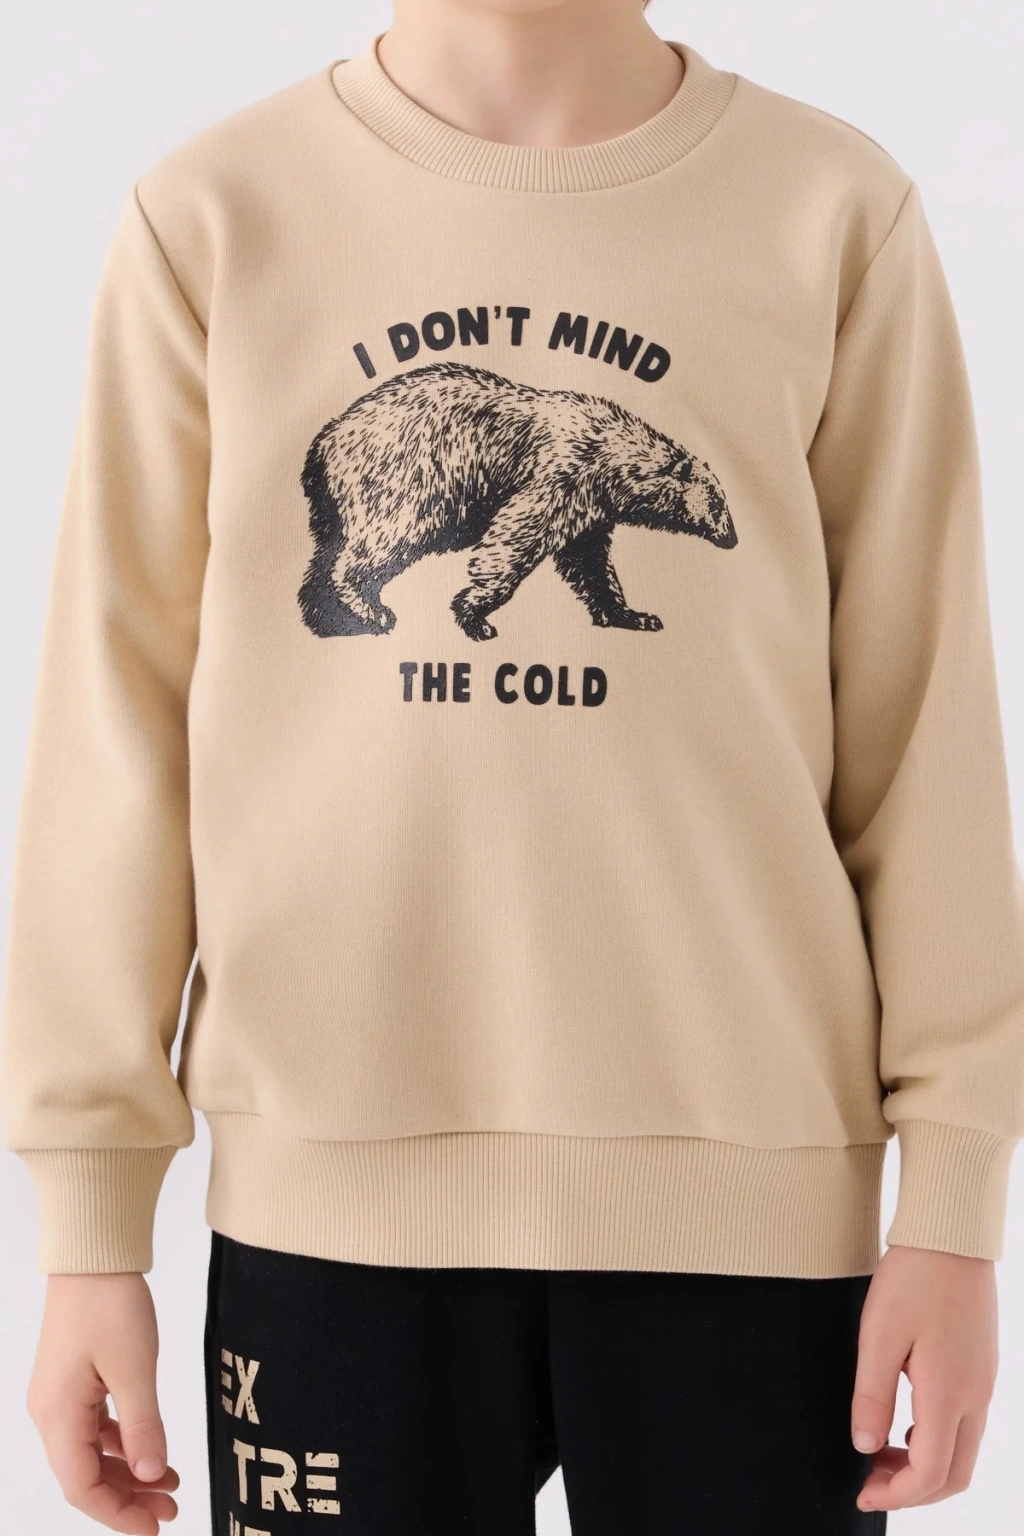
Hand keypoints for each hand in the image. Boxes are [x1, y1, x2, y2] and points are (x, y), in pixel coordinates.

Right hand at [27, 1272, 178, 1533]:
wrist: (93, 1254)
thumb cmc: (109, 1304)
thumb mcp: (135, 1368)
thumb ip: (144, 1426)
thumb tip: (153, 1475)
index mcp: (57, 1415)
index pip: (81, 1487)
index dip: (117, 1514)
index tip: (154, 1527)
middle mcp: (49, 1412)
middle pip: (84, 1475)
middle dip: (128, 1498)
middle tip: (172, 1508)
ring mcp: (59, 1397)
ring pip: (90, 1453)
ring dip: (128, 1471)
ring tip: (170, 1482)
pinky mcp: (72, 1381)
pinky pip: (93, 1428)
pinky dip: (122, 1443)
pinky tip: (150, 1449)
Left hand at [852, 1244, 997, 1511]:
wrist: (950, 1235)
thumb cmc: (912, 1279)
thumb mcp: (877, 1336)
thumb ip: (871, 1397)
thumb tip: (864, 1447)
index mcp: (948, 1393)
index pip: (930, 1473)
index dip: (897, 1495)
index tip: (863, 1493)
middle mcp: (975, 1395)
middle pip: (954, 1473)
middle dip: (914, 1491)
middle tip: (870, 1482)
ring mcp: (984, 1381)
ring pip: (963, 1450)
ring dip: (925, 1465)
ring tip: (880, 1451)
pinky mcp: (982, 1366)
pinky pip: (967, 1423)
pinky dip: (937, 1439)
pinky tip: (904, 1422)